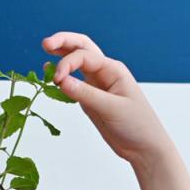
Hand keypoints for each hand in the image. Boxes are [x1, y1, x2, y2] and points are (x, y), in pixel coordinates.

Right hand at [42, 32, 171, 164]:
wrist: (144, 147)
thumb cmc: (136, 125)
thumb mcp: (111, 108)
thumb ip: (86, 94)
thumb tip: (60, 81)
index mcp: (113, 70)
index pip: (84, 56)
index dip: (67, 64)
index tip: (56, 80)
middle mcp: (104, 73)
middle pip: (82, 48)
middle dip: (64, 43)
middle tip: (45, 43)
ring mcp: (97, 86)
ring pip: (77, 64)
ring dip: (62, 55)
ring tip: (46, 48)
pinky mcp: (91, 100)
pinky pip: (75, 84)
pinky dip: (63, 77)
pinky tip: (52, 73)